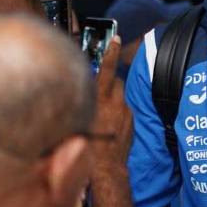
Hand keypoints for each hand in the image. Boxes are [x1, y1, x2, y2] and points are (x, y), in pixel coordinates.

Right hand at [91, 36, 132, 170]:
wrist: (105, 168)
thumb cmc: (83, 146)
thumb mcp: (75, 119)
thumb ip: (81, 101)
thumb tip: (78, 93)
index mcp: (98, 99)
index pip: (107, 69)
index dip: (112, 52)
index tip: (117, 38)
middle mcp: (115, 103)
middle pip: (117, 81)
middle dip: (111, 82)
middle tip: (101, 92)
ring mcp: (126, 112)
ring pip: (121, 96)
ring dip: (114, 99)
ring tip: (104, 112)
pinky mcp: (132, 122)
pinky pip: (125, 110)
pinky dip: (119, 112)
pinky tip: (110, 125)